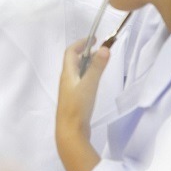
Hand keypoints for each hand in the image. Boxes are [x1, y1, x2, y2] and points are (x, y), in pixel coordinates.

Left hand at [56, 40, 106, 170]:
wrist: (70, 132)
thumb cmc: (78, 107)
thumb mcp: (89, 85)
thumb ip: (97, 67)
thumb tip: (104, 48)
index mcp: (67, 74)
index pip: (70, 52)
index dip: (81, 43)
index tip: (94, 38)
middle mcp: (66, 80)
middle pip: (73, 61)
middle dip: (86, 52)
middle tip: (101, 50)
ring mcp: (69, 91)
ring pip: (77, 72)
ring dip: (87, 64)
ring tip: (101, 62)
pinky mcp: (74, 100)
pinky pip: (80, 82)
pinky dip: (88, 75)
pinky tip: (95, 81)